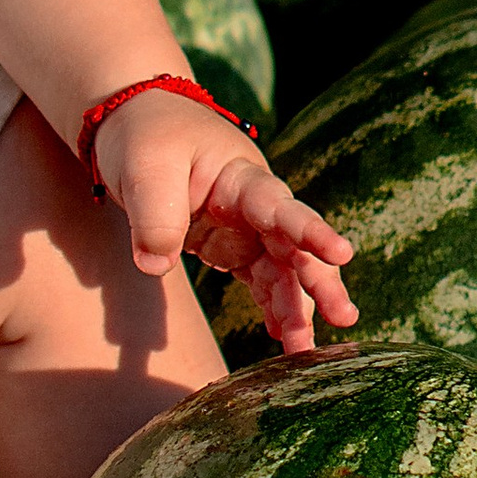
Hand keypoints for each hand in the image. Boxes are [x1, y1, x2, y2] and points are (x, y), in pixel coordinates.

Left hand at [92, 90, 356, 355]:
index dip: (310, 230)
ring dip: (297, 308)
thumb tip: (155, 266)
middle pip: (294, 245)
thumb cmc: (144, 134)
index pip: (280, 205)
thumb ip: (154, 214)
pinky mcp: (230, 247)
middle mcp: (253, 204)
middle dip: (320, 281)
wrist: (131, 125)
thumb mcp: (144, 165)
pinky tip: (283, 339)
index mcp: (239, 175)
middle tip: (345, 317)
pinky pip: (260, 281)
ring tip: (304, 352)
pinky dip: (273, 308)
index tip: (341, 253)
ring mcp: (244, 228)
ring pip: (282, 271)